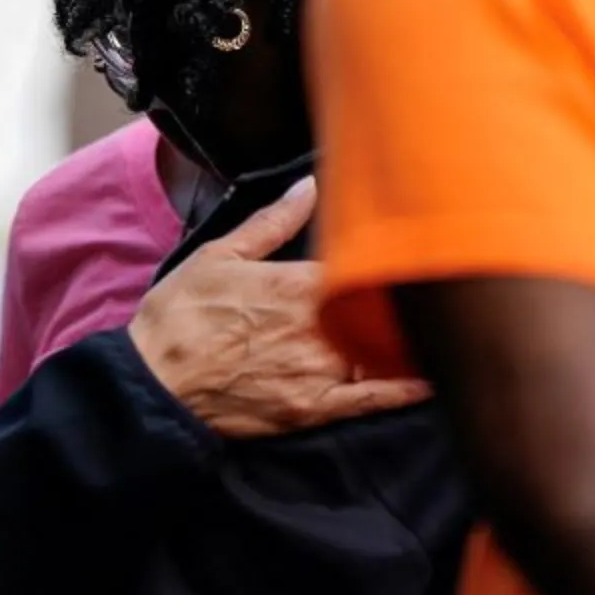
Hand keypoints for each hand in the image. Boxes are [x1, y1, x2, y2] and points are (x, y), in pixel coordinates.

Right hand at [129, 179, 429, 437]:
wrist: (153, 382)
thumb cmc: (179, 316)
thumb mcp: (219, 255)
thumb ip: (272, 222)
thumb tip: (308, 185)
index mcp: (297, 283)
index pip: (362, 268)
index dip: (385, 264)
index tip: (411, 255)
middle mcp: (316, 326)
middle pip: (380, 311)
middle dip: (406, 302)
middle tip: (436, 291)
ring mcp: (319, 370)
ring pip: (383, 352)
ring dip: (410, 341)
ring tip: (440, 329)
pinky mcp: (313, 409)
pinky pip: (373, 401)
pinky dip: (407, 391)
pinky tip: (434, 380)